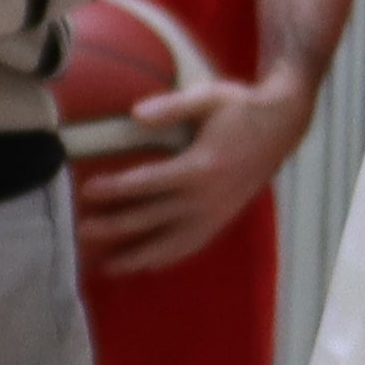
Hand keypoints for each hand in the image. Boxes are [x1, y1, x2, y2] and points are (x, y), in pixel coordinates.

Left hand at [77, 62, 313, 272]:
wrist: (283, 127)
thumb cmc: (242, 108)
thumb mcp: (209, 98)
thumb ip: (171, 107)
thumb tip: (135, 114)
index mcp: (201, 167)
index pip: (148, 184)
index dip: (116, 189)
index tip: (87, 191)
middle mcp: (207, 198)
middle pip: (152, 218)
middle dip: (115, 227)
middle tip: (82, 231)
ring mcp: (216, 214)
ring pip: (170, 244)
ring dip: (137, 256)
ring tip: (106, 266)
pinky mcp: (222, 220)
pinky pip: (191, 246)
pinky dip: (166, 259)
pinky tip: (145, 265)